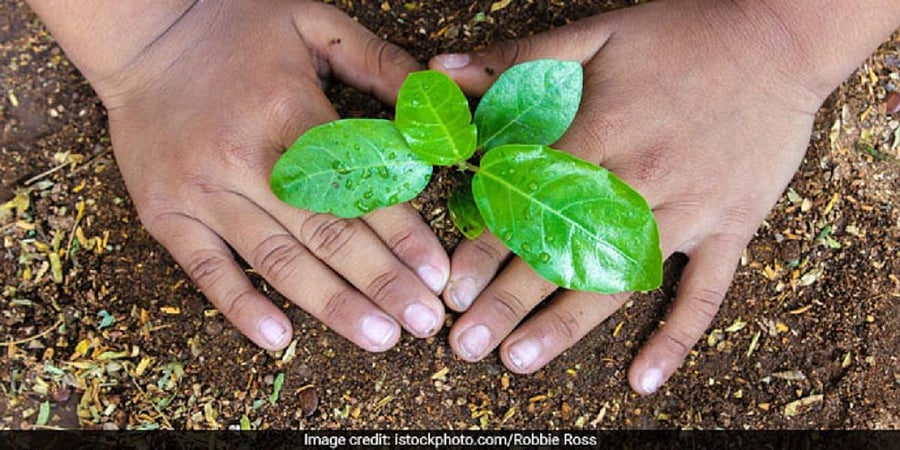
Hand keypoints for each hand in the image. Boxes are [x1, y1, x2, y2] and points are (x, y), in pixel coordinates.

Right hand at [84, 2, 448, 350]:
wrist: (143, 32)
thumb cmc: (237, 28)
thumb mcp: (315, 24)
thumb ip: (379, 62)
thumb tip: (436, 105)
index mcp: (289, 111)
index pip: (356, 185)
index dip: (402, 234)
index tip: (436, 274)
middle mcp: (245, 158)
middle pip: (324, 233)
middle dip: (380, 282)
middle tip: (422, 321)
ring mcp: (202, 191)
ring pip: (276, 260)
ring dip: (331, 305)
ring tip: (378, 337)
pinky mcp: (166, 213)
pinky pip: (206, 270)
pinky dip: (241, 306)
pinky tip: (279, 339)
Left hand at [430, 0, 837, 392]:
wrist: (778, 39)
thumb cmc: (681, 35)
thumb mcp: (595, 33)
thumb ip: (518, 59)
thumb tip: (441, 73)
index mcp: (603, 132)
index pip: (531, 202)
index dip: (487, 248)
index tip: (452, 288)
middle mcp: (642, 179)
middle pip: (565, 251)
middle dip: (510, 301)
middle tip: (466, 344)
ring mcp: (691, 209)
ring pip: (621, 280)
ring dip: (567, 325)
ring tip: (519, 360)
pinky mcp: (731, 226)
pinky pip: (706, 292)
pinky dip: (676, 337)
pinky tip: (642, 378)